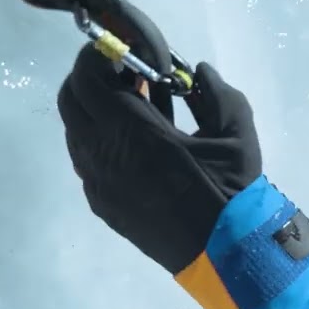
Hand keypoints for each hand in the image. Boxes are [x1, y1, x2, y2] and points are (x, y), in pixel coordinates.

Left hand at [57, 43, 262, 273]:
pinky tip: (137, 149)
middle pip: (71, 101)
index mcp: (133, 131)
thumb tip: (198, 73)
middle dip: (92, 81)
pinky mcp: (102, 204)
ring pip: (76, 132)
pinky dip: (103, 143)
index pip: (88, 77)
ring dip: (96, 113)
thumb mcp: (237, 135)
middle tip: (124, 78)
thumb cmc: (230, 193)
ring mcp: (98, 182)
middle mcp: (103, 153)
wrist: (222, 254)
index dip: (98, 58)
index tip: (122, 54)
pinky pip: (88, 161)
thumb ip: (217, 94)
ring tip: (135, 112)